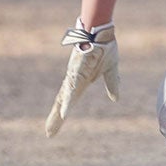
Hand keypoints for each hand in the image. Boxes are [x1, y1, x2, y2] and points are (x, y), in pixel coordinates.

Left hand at [44, 20, 118, 136]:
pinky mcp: (78, 71)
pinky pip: (72, 89)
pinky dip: (68, 101)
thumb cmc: (105, 47)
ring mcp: (74, 76)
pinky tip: (64, 112)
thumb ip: (111, 84)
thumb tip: (115, 99)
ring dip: (58, 114)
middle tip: (49, 134)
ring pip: (64, 98)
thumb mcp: (111, 70)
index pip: (69, 100)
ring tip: (51, 129)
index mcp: (81, 81)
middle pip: (62, 102)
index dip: (62, 114)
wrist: (103, 32)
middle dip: (55, 119)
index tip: (55, 126)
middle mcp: (74, 80)